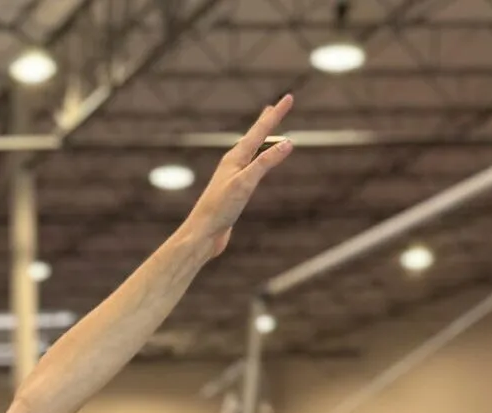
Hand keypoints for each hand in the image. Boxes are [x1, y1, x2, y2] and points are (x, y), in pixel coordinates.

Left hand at [186, 95, 294, 257]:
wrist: (202, 234)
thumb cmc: (219, 209)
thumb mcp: (245, 183)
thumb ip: (265, 162)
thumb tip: (288, 142)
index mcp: (234, 158)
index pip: (260, 131)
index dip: (275, 114)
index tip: (289, 97)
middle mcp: (232, 164)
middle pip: (253, 137)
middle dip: (266, 122)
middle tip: (275, 107)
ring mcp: (232, 177)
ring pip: (251, 152)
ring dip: (261, 140)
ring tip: (266, 131)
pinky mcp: (233, 192)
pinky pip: (250, 168)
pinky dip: (258, 160)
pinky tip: (256, 163)